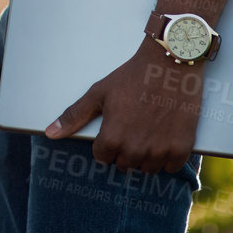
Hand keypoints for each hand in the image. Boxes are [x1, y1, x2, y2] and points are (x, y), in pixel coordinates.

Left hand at [43, 39, 202, 174]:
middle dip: (126, 149)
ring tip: (149, 130)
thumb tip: (50, 134)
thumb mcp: (99, 93)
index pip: (103, 157)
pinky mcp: (181, 148)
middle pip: (124, 164)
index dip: (107, 142)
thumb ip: (75, 116)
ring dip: (146, 156)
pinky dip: (168, 156)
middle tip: (133, 125)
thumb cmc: (132, 76)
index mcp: (112, 138)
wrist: (170, 63)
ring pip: (147, 169)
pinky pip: (170, 167)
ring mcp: (159, 151)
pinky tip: (165, 136)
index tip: (116, 125)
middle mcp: (135, 150)